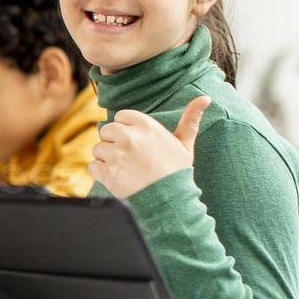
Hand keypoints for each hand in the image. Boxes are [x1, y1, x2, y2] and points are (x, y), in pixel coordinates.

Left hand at [88, 96, 210, 198]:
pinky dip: (101, 172)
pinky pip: (93, 166)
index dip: (125, 128)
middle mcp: (129, 137)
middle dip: (113, 142)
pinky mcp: (106, 171)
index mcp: (146, 126)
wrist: (169, 200)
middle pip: (106, 130)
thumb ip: (190, 120)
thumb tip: (205, 98)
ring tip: (125, 168)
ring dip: (107, 158)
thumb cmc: (176, 172)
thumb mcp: (185, 144)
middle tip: (129, 156)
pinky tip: (117, 177)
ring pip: (98, 149)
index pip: (121, 116)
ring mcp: (116, 154)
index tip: (134, 141)